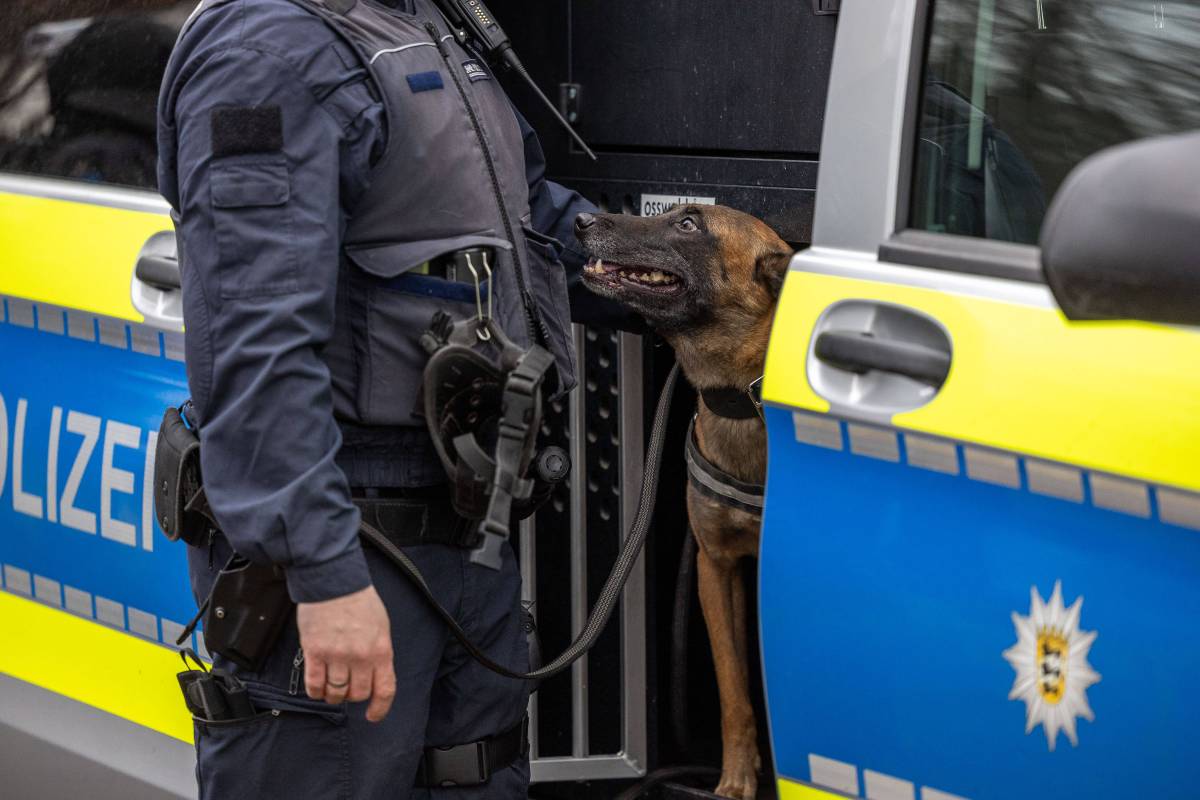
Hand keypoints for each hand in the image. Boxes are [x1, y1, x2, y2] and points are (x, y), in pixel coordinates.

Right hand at [296, 585, 394, 721]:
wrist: (334, 581)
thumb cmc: (359, 600)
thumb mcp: (381, 626)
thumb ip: (379, 651)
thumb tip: (375, 673)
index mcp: (381, 650)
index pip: (385, 689)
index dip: (380, 708)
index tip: (373, 715)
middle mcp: (361, 656)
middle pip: (357, 694)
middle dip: (353, 697)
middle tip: (348, 690)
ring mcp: (337, 655)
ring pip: (336, 692)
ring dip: (333, 695)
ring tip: (331, 689)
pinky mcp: (315, 652)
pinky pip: (315, 684)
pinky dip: (316, 691)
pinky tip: (317, 689)